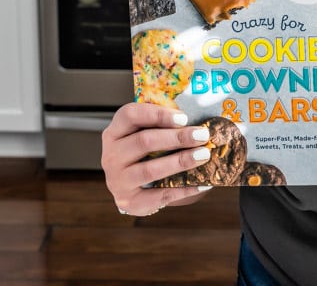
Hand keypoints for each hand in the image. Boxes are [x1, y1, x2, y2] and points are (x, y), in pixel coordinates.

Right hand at [101, 102, 212, 216]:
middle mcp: (111, 155)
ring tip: (203, 155)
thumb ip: (170, 122)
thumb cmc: (150, 148)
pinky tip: (202, 183)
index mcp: (116, 131)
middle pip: (143, 141)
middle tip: (202, 136)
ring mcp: (117, 180)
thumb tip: (204, 117)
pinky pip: (158, 195)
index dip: (158, 114)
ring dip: (180, 162)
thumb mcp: (152, 130)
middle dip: (177, 138)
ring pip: (150, 170)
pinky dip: (182, 189)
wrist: (138, 183)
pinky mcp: (128, 201)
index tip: (184, 118)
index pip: (130, 115)